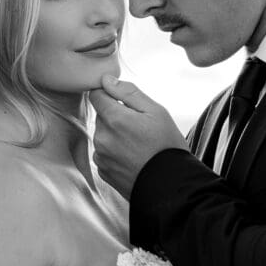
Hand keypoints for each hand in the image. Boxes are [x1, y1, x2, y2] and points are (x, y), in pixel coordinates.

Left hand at [89, 74, 186, 199]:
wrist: (170, 185)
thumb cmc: (167, 146)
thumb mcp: (156, 111)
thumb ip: (128, 92)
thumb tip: (106, 80)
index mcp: (114, 119)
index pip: (96, 95)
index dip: (109, 94)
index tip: (123, 101)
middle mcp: (102, 138)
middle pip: (100, 116)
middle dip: (115, 117)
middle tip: (139, 128)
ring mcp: (101, 156)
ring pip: (102, 136)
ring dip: (114, 136)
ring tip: (138, 146)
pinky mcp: (103, 171)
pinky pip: (104, 154)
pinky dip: (114, 153)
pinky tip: (133, 158)